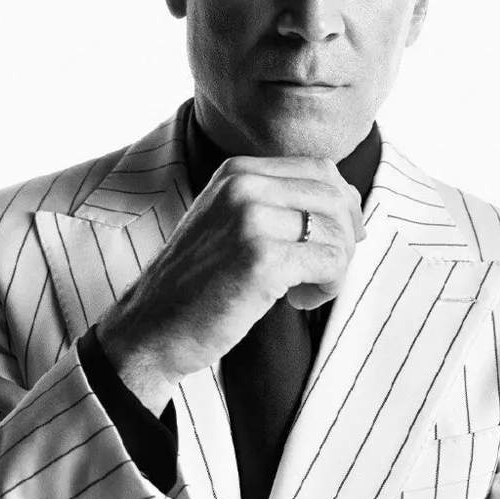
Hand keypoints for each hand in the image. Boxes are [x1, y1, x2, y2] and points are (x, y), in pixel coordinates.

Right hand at [95, 156, 365, 412]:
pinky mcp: (261, 259)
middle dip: (345, 239)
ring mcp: (251, 219)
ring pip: (337, 232)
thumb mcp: (229, 221)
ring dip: (336, 268)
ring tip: (304, 290)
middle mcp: (244, 185)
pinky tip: (298, 301)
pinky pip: (331, 264)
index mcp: (238, 171)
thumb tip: (348, 199)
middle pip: (335, 198)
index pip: (320, 170)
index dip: (342, 207)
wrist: (150, 328)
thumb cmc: (198, 283)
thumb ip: (277, 203)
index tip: (336, 242)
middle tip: (324, 273)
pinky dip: (327, 288)